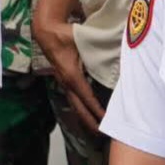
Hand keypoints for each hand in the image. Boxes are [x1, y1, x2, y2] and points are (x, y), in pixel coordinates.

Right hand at [34, 15, 104, 134]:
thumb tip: (118, 59)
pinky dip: (81, 108)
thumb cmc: (66, 35)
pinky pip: (72, 98)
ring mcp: (62, 82)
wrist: (46, 31)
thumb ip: (99, 52)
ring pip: (74, 105)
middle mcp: (66, 82)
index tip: (107, 121)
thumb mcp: (84, 43)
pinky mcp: (62, 79)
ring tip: (96, 128)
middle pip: (78, 108)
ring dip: (84, 117)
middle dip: (90, 122)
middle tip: (102, 134)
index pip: (87, 98)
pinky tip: (86, 112)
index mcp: (72, 76)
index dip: (97, 111)